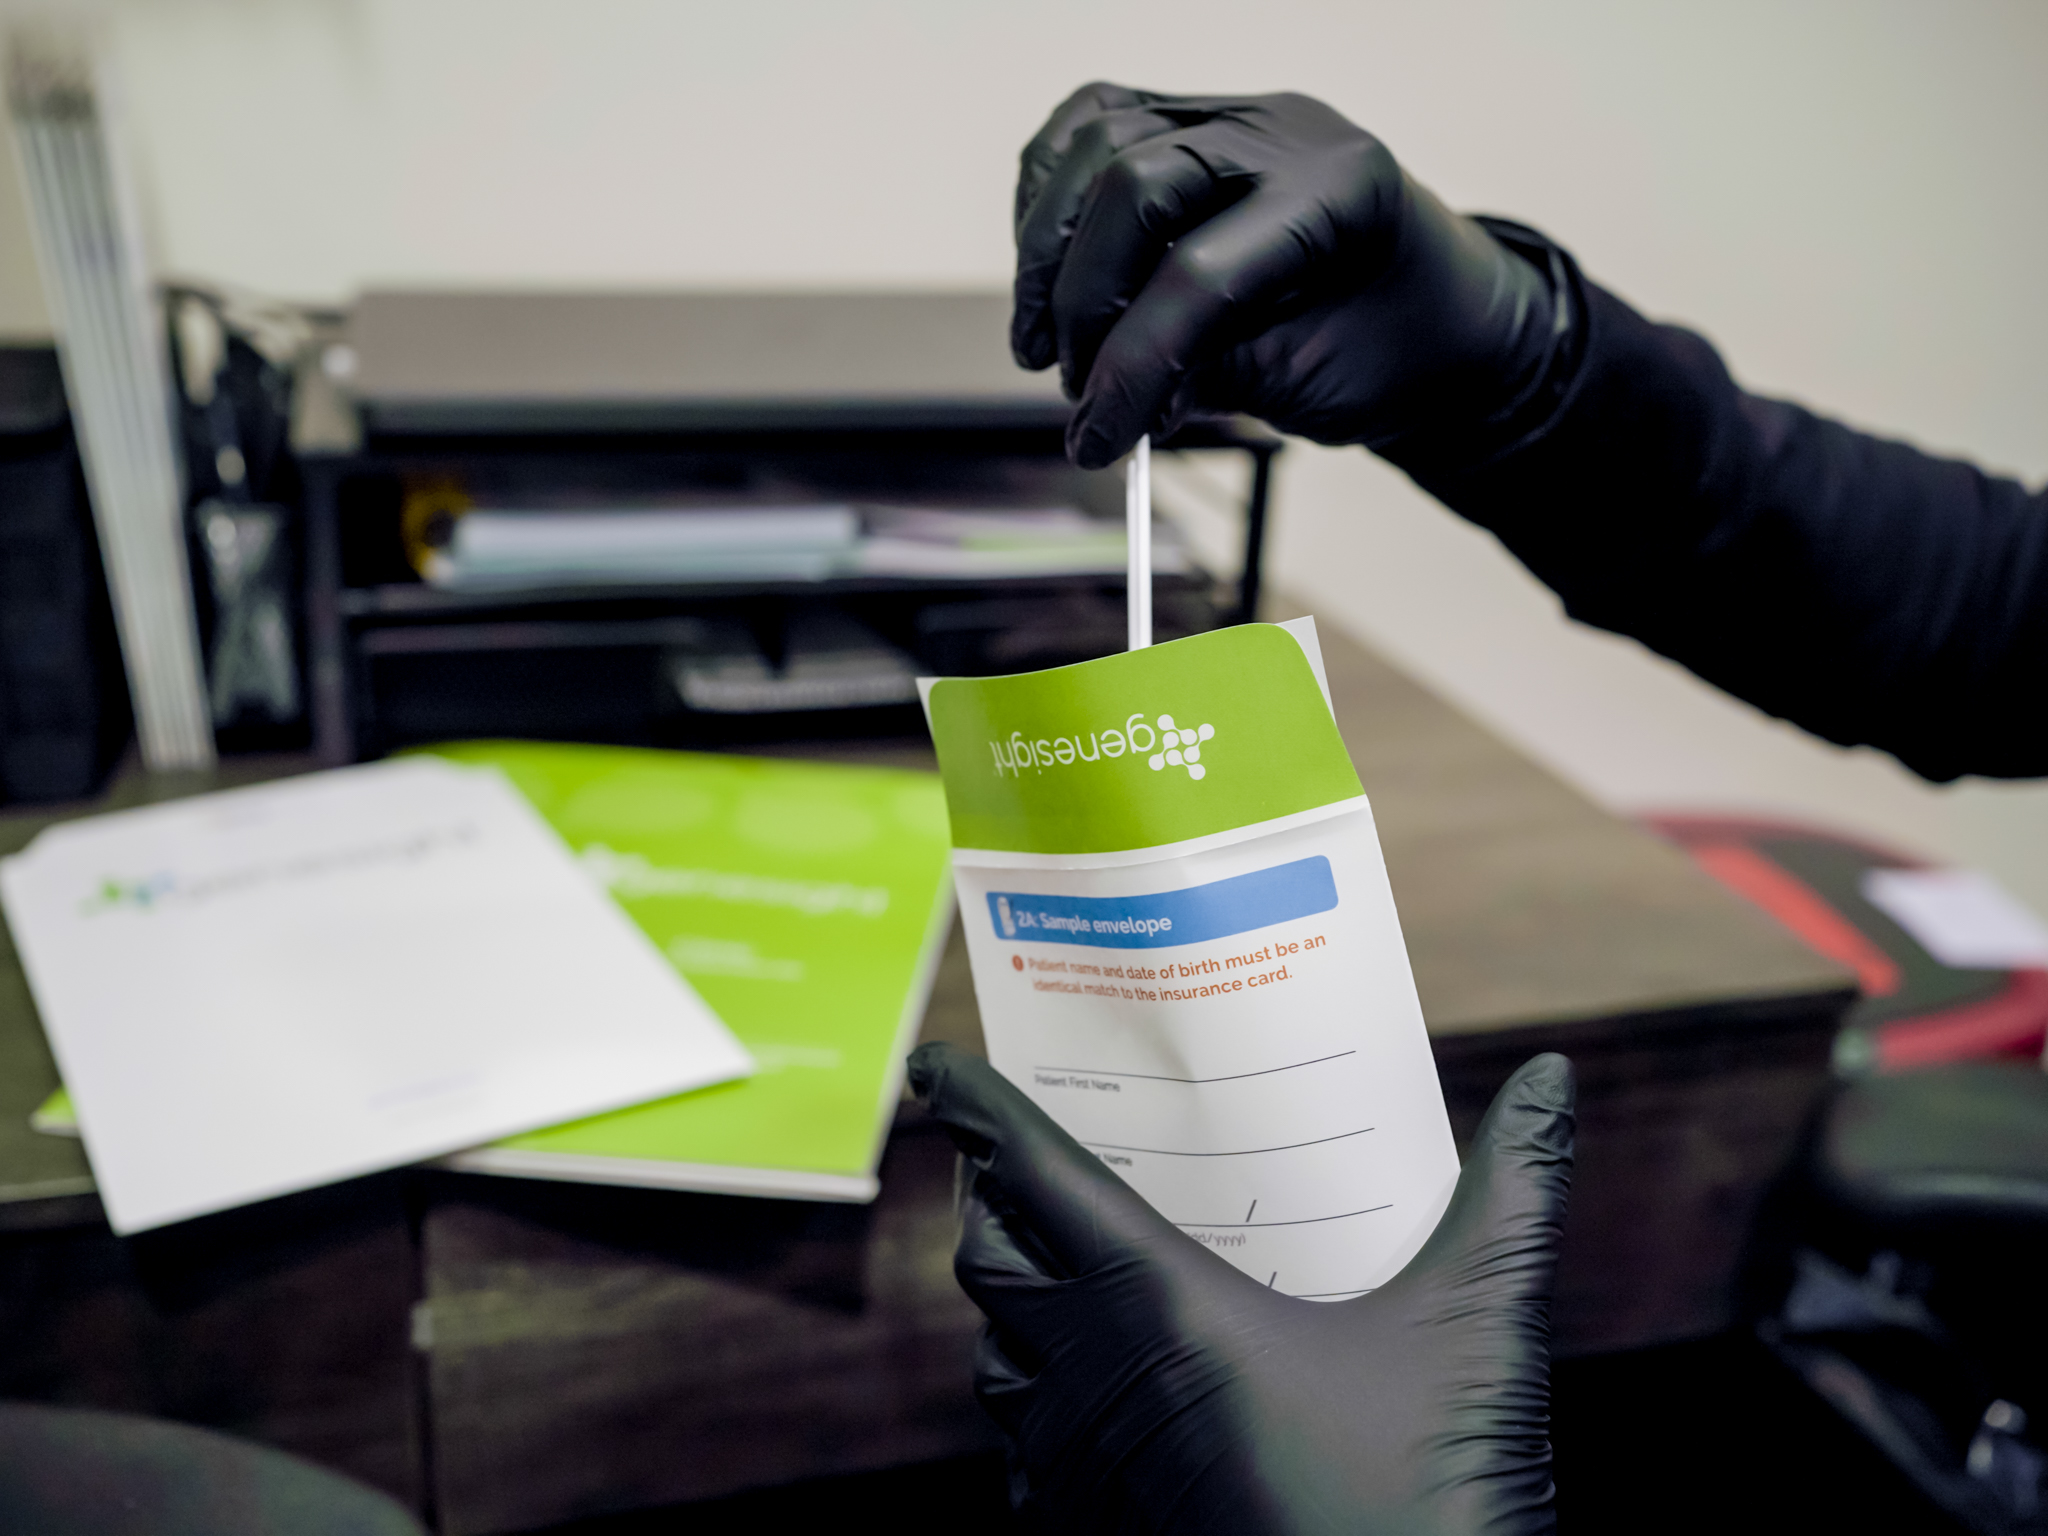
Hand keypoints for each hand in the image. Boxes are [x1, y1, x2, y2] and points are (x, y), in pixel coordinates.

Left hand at [909, 1042, 1574, 1533]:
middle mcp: (1097, 1388)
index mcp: (1164, 1312)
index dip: (978, 1110)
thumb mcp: (1478, 1333)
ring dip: (1010, 1304)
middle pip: (990, 1260)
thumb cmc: (1431, 1507)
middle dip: (987, 1196)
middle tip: (1016, 1155)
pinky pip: (1025, 1457)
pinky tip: (1097, 1391)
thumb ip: (1513, 1195)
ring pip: (997, 1364)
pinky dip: (1038, 1401)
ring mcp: (1084, 1481)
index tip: (933, 1063)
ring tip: (1056, 1261)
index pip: (1035, 1177)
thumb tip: (1555, 1079)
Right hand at [1013, 84, 1568, 467]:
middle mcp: (1282, 132)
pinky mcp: (1189, 120)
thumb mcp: (1312, 382)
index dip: (1133, 367)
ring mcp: (1233, 115)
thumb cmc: (1394, 350)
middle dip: (1084, 301)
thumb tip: (1104, 400)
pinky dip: (1050, 196)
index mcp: (1340, 192)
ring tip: (1041, 341)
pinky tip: (1047, 268)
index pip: (1200, 273)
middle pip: (1133, 185)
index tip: (1098, 437)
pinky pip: (1090, 127)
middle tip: (1076, 388)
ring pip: (1097, 143)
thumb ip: (1208, 377)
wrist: (1434, 315)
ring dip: (1048, 248)